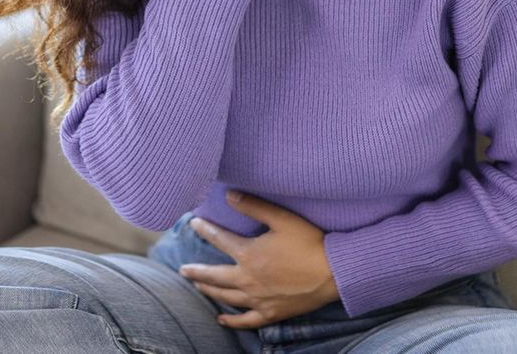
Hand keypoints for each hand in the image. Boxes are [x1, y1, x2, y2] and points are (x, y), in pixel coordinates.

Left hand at [178, 190, 339, 329]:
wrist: (333, 273)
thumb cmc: (309, 242)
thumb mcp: (282, 218)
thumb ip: (254, 205)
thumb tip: (229, 195)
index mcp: (249, 254)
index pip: (220, 239)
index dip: (205, 230)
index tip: (193, 223)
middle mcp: (248, 279)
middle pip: (215, 275)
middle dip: (196, 271)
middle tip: (182, 269)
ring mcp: (258, 299)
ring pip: (225, 297)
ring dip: (208, 291)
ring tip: (197, 286)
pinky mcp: (270, 313)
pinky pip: (245, 320)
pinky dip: (231, 321)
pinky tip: (220, 319)